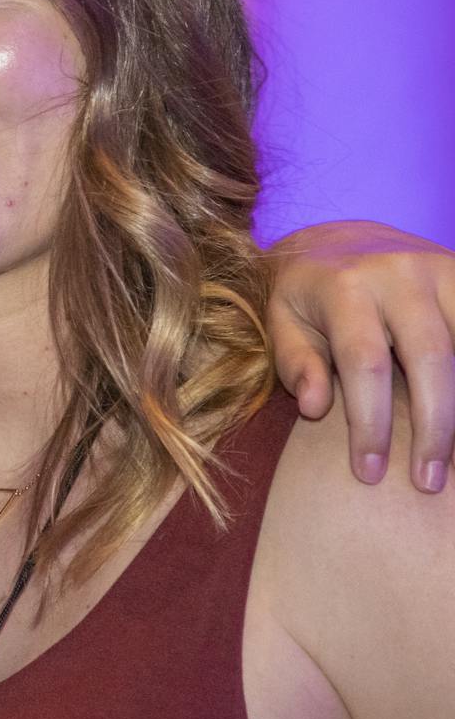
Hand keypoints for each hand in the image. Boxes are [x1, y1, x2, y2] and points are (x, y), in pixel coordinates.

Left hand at [267, 221, 454, 491]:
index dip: (370, 423)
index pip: (363, 363)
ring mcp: (441, 270)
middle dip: (434, 426)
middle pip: (431, 357)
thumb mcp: (280, 320)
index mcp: (344, 286)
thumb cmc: (304, 294)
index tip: (369, 473)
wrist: (336, 238)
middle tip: (426, 480)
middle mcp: (398, 273)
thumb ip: (293, 362)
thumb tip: (314, 406)